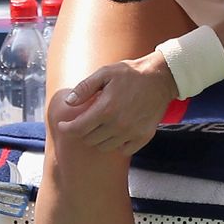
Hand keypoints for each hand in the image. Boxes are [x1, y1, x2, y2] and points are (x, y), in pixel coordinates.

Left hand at [56, 54, 178, 154]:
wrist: (160, 77)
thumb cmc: (131, 73)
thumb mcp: (104, 73)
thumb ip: (84, 88)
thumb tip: (69, 102)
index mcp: (105, 109)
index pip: (78, 129)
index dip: (67, 129)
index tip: (63, 126)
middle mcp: (118, 125)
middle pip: (90, 139)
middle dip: (84, 131)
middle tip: (87, 120)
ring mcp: (132, 133)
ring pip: (105, 147)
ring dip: (100, 138)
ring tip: (102, 125)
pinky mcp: (143, 137)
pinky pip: (124, 150)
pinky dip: (118, 144)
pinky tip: (118, 132)